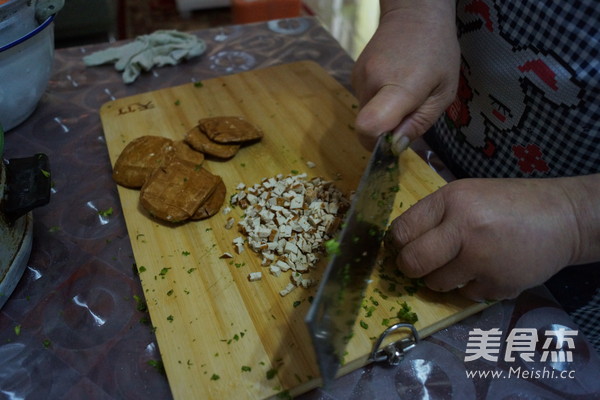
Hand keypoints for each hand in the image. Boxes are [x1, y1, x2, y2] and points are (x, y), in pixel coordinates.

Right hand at [352, 0, 459, 149]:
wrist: (414, 13)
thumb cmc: (437, 51)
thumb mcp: (443, 93)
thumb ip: (419, 123)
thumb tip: (395, 147)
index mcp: (399, 87)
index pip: (369, 127)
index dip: (377, 144)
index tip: (393, 141)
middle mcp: (371, 83)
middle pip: (367, 126)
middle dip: (386, 130)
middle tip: (410, 112)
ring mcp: (358, 78)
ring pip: (366, 114)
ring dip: (383, 114)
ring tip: (405, 93)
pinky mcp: (354, 75)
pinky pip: (365, 101)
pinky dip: (378, 101)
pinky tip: (394, 83)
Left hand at [385, 178, 588, 300]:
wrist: (563, 218)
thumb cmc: (509, 203)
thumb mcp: (467, 194)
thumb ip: (435, 215)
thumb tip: (400, 242)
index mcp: (451, 200)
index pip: (401, 230)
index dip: (397, 243)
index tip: (403, 247)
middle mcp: (463, 228)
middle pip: (412, 262)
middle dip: (410, 267)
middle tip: (419, 265)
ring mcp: (482, 259)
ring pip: (436, 283)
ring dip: (442, 278)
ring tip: (461, 263)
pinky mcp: (498, 284)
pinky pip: (465, 295)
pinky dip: (471, 287)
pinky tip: (487, 270)